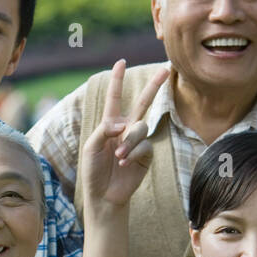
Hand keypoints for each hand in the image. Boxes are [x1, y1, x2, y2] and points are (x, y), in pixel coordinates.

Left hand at [80, 59, 168, 211]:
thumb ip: (104, 130)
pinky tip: (123, 163)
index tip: (121, 62)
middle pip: (143, 102)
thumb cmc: (94, 170)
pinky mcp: (146, 155)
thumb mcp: (92, 146)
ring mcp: (138, 142)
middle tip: (165, 70)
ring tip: (118, 156)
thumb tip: (124, 123)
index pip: (115, 98)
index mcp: (110, 124)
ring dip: (129, 141)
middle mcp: (126, 129)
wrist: (104, 194)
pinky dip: (132, 153)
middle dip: (154, 86)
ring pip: (141, 128)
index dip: (117, 80)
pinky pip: (144, 146)